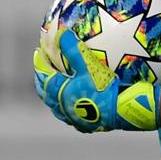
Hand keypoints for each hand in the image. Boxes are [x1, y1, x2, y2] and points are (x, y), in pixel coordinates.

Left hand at [34, 29, 159, 132]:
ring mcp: (73, 118)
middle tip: (41, 69)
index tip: (37, 53)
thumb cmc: (104, 87)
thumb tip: (61, 33)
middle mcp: (63, 107)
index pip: (44, 75)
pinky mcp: (85, 126)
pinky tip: (73, 104)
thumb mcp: (88, 64)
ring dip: (52, 95)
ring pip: (56, 107)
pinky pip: (71, 116)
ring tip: (53, 88)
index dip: (39, 63)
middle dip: (41, 79)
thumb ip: (73, 48)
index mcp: (60, 92)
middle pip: (45, 92)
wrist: (122, 110)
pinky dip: (67, 107)